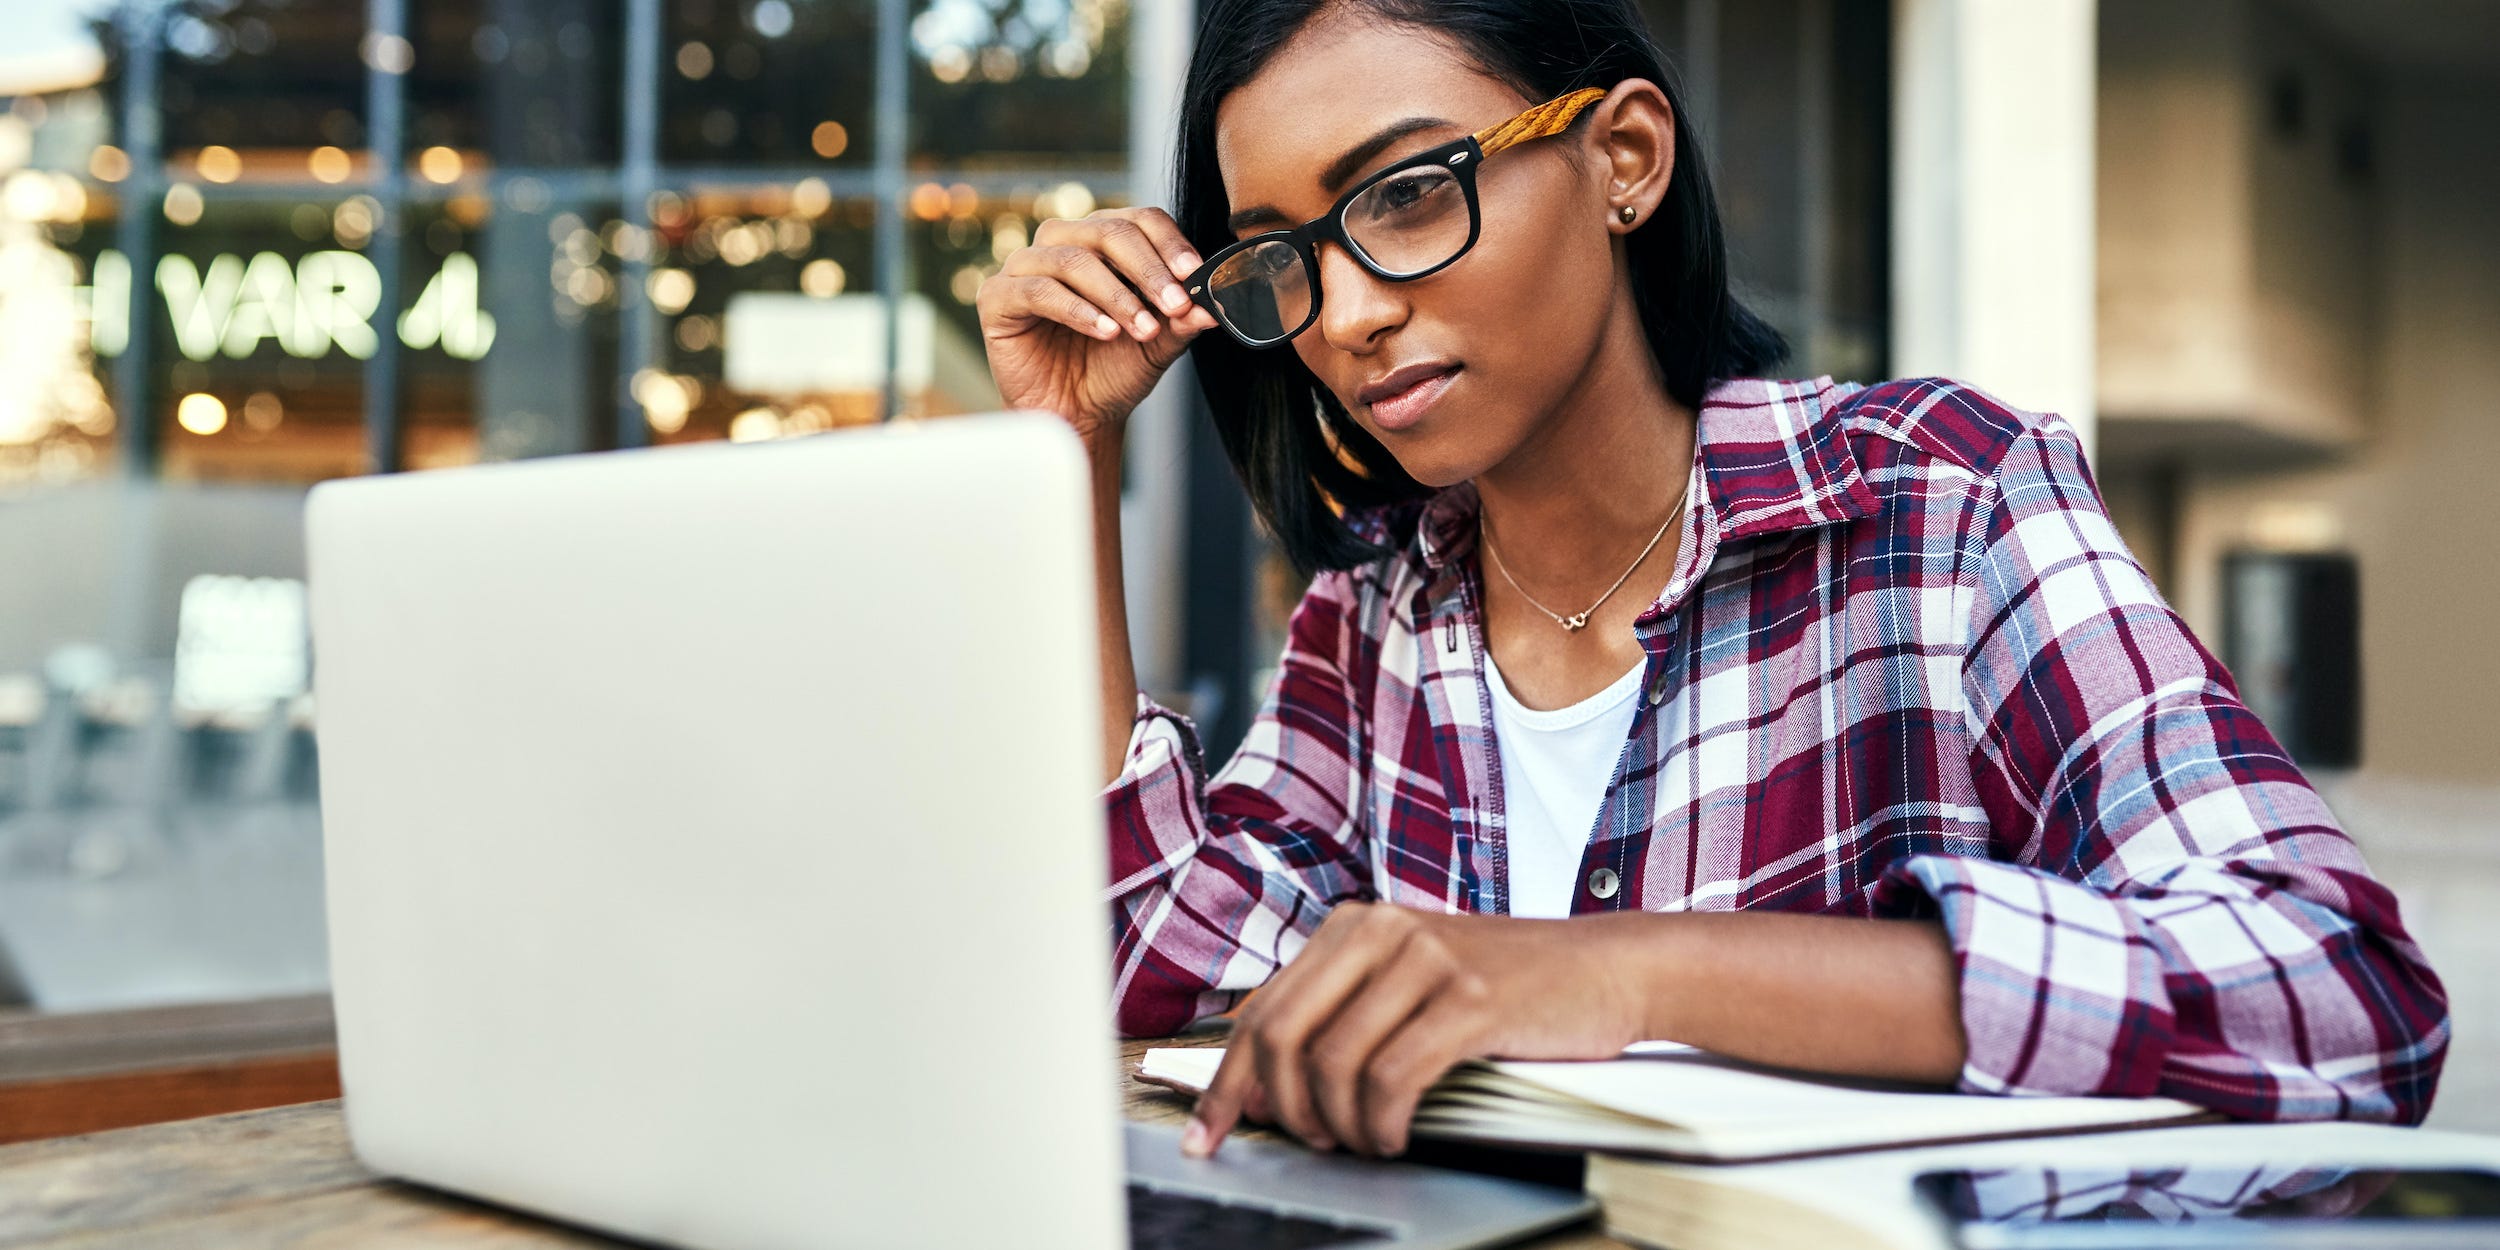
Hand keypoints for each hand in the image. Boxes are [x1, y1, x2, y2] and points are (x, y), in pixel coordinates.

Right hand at [976, 206, 1221, 452]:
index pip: (1138, 220)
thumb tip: (1212, 305)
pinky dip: (1078, 309)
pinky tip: (1105, 331)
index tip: (1194, 275)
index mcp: (1102, 242)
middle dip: (1148, 269)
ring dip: (1116, 294)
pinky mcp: (998, 297)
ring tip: (1143, 329)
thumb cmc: (1113, 370)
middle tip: (1175, 304)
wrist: (1076, 416)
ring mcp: (1025, 267)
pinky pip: (1039, 290)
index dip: (1169, 243)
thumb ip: (1181, 321)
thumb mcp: (1157, 345)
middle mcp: (1062, 243)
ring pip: (1074, 260)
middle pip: (1108, 231)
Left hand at [1181, 904, 1651, 1159]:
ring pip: (1332, 1062)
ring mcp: (1424, 960)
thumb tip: (1267, 1083)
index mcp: (1354, 925)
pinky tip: (1394, 1137)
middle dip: (1278, 1109)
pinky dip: (1382, 1123)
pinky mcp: (1467, 998)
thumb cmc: (1507, 985)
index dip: (1227, 1082)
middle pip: (1282, 1035)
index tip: (1208, 1133)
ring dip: (1339, 1124)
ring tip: (1361, 1141)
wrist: (1606, 966)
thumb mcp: (1412, 978)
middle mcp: (1380, 930)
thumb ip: (1344, 1011)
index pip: (1262, 1011)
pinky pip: (1392, 1077)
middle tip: (1307, 1143)